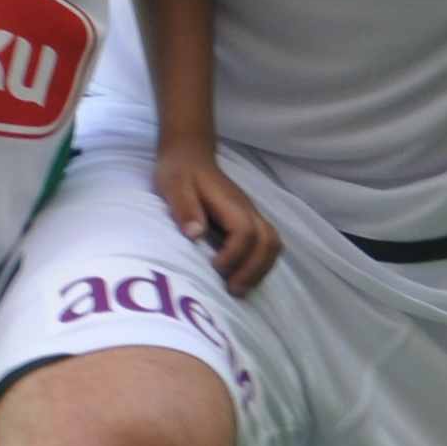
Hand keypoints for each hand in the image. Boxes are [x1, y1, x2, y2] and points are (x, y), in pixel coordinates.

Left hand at [155, 142, 278, 294]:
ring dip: (260, 270)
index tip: (214, 266)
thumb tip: (195, 234)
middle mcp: (247, 209)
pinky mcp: (250, 222)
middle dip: (253, 270)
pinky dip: (260, 266)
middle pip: (268, 241)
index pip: (245, 231)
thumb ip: (184, 208)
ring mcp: (251, 215)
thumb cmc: (179, 172)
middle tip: (232, 290)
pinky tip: (241, 278)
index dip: (234, 254)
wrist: (190, 156)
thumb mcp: (173, 185)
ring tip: (238, 289)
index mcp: (229, 202)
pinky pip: (267, 246)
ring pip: (273, 245)